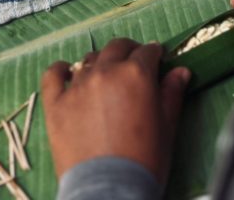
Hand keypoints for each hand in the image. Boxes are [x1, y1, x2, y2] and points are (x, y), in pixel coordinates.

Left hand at [42, 37, 190, 181]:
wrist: (109, 192)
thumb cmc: (144, 162)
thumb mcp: (167, 127)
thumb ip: (172, 94)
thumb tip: (180, 71)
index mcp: (136, 74)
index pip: (147, 52)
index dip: (154, 54)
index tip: (156, 60)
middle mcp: (106, 72)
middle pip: (117, 48)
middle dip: (128, 52)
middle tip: (133, 64)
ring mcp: (78, 86)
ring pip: (89, 60)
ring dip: (100, 63)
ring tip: (104, 78)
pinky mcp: (56, 104)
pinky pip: (53, 75)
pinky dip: (60, 70)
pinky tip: (66, 73)